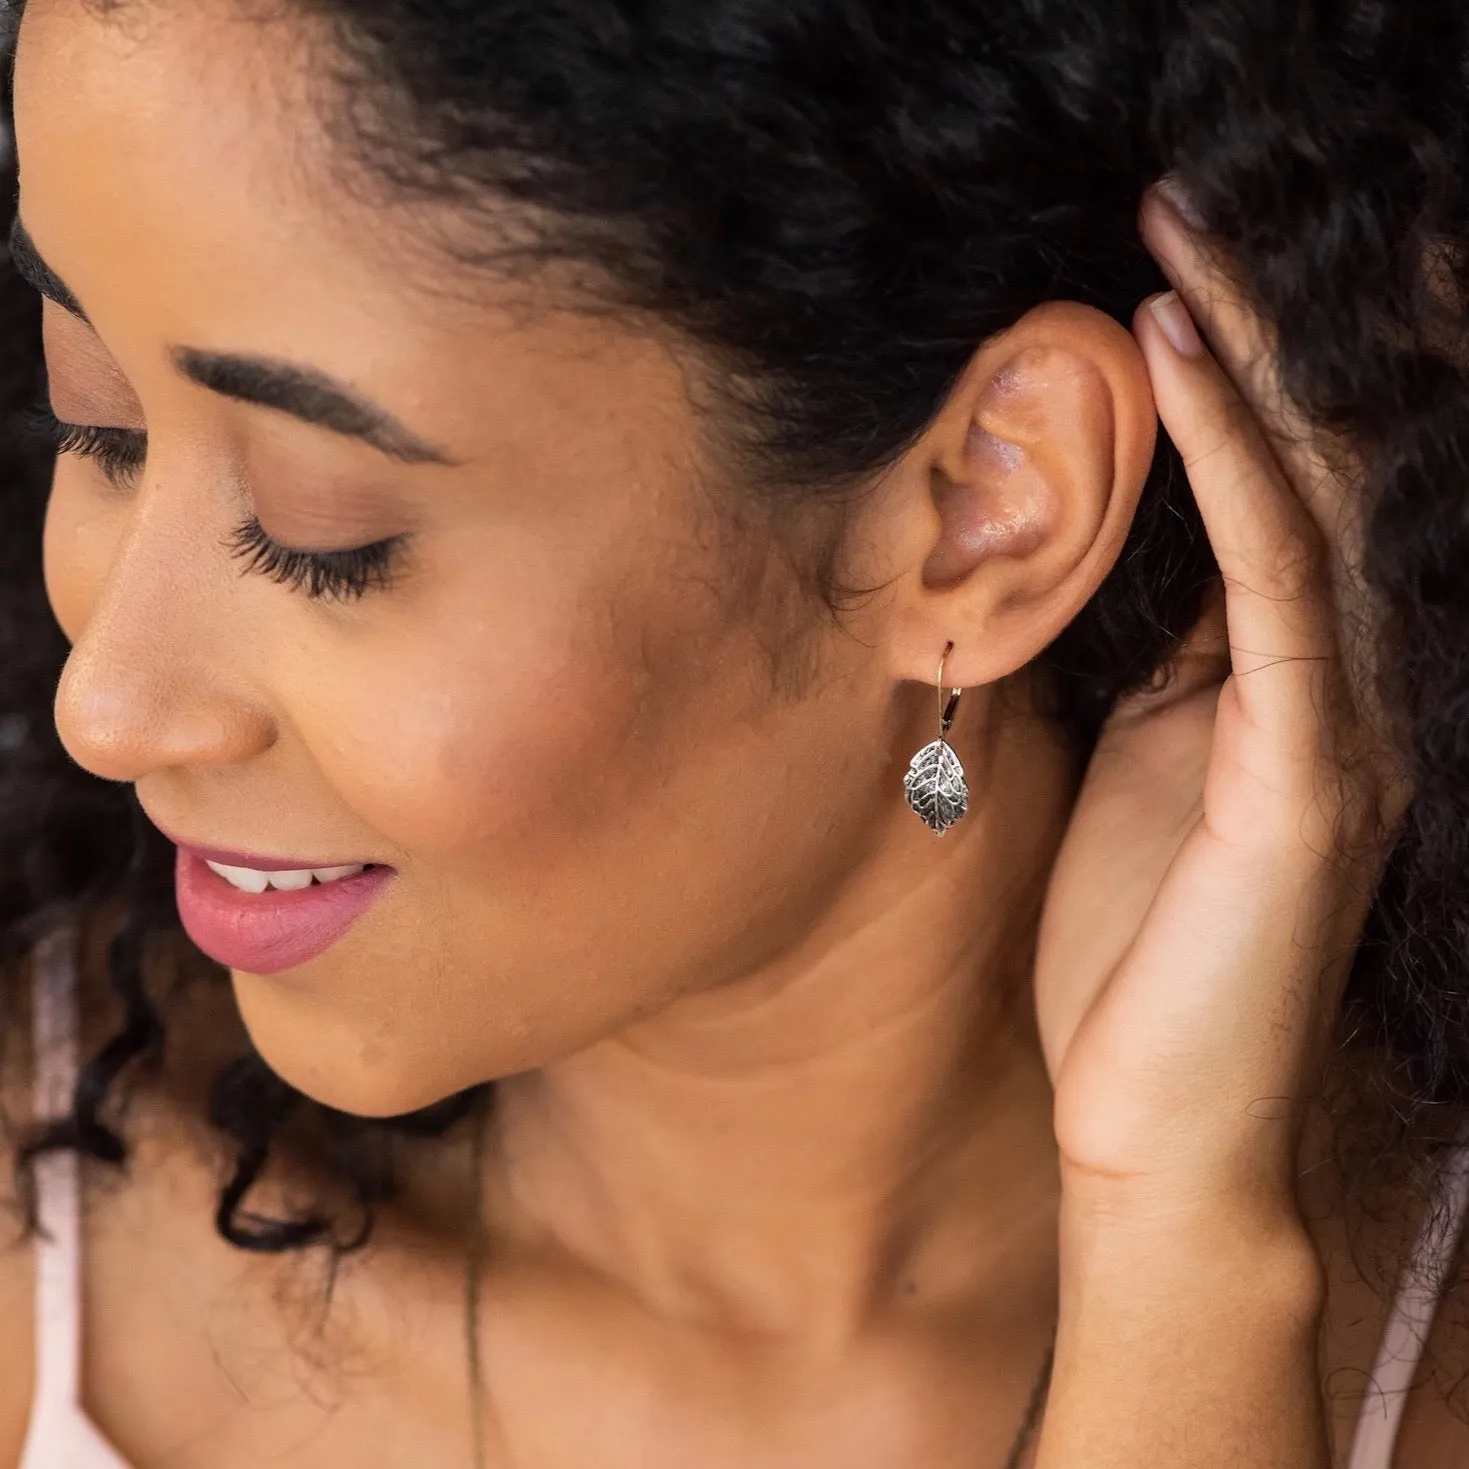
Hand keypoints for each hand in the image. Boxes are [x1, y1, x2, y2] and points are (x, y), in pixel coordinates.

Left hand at [1033, 185, 1412, 1222]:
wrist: (1157, 1124)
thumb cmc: (1132, 957)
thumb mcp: (1138, 775)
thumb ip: (1158, 667)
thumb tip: (1125, 558)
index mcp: (1279, 685)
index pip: (1274, 494)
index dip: (1232, 378)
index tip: (1159, 269)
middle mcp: (1331, 685)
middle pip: (1312, 466)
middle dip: (1251, 334)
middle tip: (1182, 204)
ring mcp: (1336, 725)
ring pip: (1313, 500)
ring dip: (1247, 363)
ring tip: (1181, 239)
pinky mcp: (1309, 774)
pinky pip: (1276, 586)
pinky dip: (1237, 466)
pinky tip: (1182, 363)